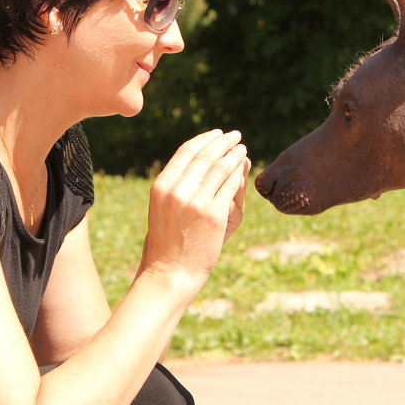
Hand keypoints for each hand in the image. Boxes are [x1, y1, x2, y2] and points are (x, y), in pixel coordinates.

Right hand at [139, 130, 247, 288]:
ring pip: (220, 168)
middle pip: (205, 156)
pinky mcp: (214, 215)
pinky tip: (243, 168)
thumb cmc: (168, 241)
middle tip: (235, 135)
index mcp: (161, 186)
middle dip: (223, 142)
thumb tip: (201, 161)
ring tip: (242, 148)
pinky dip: (238, 173)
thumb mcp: (163, 208)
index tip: (217, 134)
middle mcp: (177, 191)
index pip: (186, 152)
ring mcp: (196, 202)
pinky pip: (230, 186)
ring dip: (234, 155)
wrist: (171, 270)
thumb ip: (178, 185)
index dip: (204, 140)